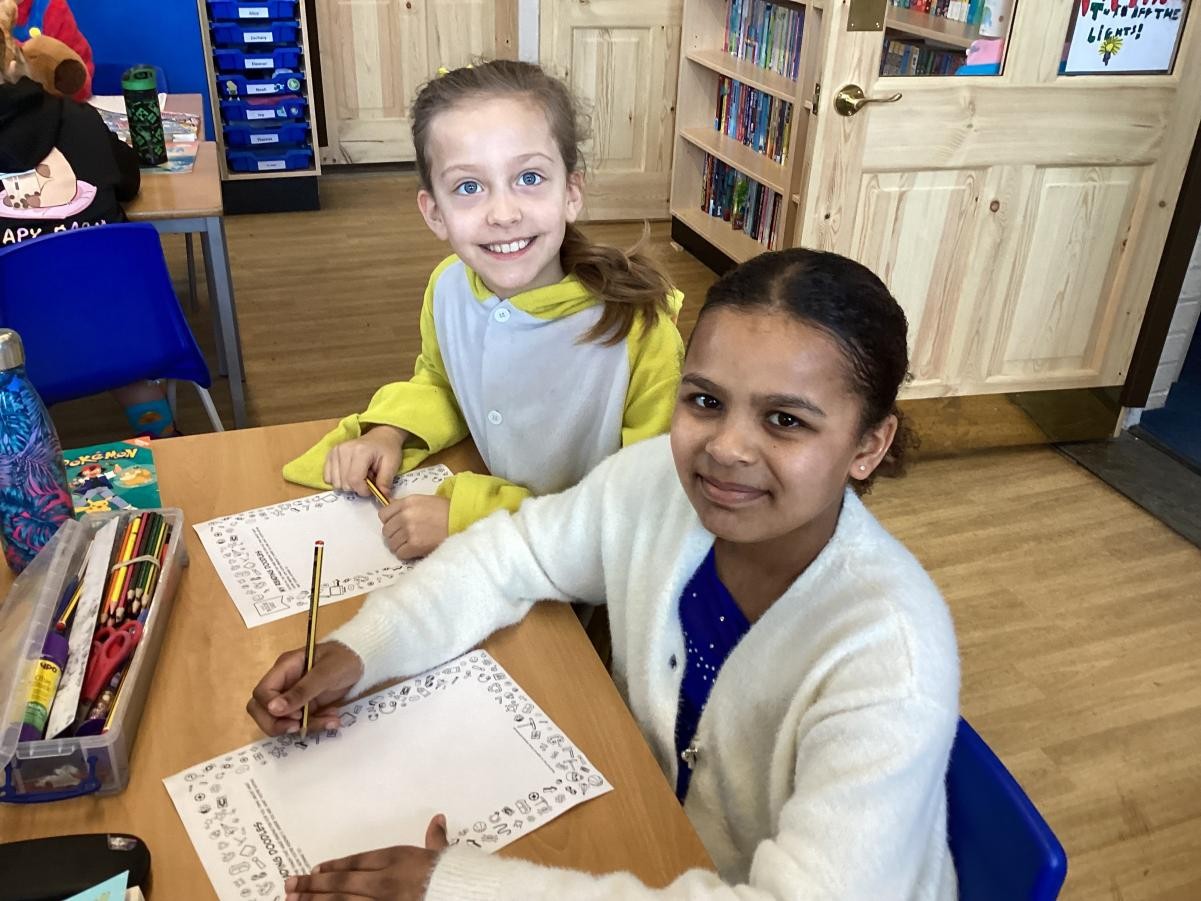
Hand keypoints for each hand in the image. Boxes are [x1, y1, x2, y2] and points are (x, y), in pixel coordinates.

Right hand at [246, 641, 364, 735]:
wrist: (364, 660)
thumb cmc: (344, 658)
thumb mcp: (325, 672)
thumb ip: (301, 691)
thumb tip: (272, 708)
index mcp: (284, 668)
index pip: (261, 693)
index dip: (272, 708)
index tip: (295, 714)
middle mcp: (284, 683)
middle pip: (262, 710)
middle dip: (278, 724)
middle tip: (299, 726)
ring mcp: (294, 696)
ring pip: (282, 720)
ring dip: (304, 725)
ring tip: (330, 720)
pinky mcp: (306, 706)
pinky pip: (302, 722)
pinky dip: (316, 724)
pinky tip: (333, 719)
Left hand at [285, 814, 448, 900]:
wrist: (460, 894)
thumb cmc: (453, 876)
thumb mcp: (444, 855)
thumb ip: (436, 840)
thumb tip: (438, 820)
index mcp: (397, 859)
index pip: (357, 861)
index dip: (334, 866)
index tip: (315, 868)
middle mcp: (383, 881)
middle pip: (340, 882)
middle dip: (312, 884)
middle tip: (288, 884)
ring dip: (313, 900)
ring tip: (292, 900)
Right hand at [325, 426, 406, 497]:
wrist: (380, 437)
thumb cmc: (387, 450)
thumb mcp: (392, 464)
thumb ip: (386, 481)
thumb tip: (382, 496)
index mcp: (360, 451)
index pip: (355, 480)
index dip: (364, 490)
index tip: (373, 488)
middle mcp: (344, 450)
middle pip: (344, 484)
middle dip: (357, 487)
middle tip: (368, 477)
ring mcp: (335, 452)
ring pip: (336, 483)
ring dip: (349, 484)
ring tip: (360, 474)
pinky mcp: (330, 455)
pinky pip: (328, 478)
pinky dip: (339, 480)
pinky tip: (350, 473)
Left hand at [380, 495, 450, 558]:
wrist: (462, 522)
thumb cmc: (446, 511)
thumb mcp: (424, 501)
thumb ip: (407, 507)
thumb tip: (393, 516)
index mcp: (407, 502)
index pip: (383, 515)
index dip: (389, 521)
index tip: (397, 525)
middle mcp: (405, 515)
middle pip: (386, 531)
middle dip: (394, 535)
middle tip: (406, 537)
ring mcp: (409, 531)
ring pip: (392, 543)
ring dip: (400, 545)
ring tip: (412, 544)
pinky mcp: (414, 545)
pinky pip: (399, 553)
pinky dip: (405, 553)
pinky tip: (415, 550)